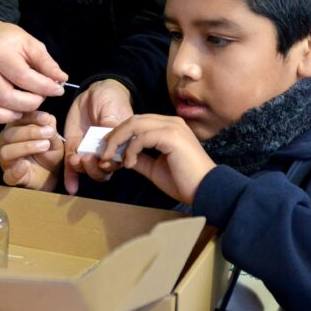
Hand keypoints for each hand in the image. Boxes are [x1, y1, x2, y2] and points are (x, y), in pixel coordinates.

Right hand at [0, 21, 67, 125]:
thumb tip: (61, 79)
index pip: (23, 76)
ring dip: (10, 115)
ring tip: (24, 110)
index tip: (58, 89)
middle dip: (30, 103)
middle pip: (6, 97)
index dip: (44, 87)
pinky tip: (4, 114)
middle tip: (41, 98)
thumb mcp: (32, 45)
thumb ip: (46, 63)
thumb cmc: (13, 42)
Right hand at [0, 111, 61, 190]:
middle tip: (48, 133)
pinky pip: (9, 175)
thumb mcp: (54, 138)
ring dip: (26, 147)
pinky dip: (17, 169)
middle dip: (30, 132)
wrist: (52, 176)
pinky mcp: (10, 178)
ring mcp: (6, 161)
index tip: (45, 118)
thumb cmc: (49, 152)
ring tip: (45, 146)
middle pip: (9, 134)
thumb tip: (47, 117)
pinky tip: (26, 164)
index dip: (31, 117)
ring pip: (6, 152)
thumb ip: (49, 128)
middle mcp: (5, 143)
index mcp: (14, 128)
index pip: (17, 119)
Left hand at [62, 80, 132, 194]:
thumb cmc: (111, 99)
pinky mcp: (74, 148)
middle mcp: (105, 153)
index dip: (110, 165)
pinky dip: (70, 177)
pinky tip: (70, 187)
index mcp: (120, 146)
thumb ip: (112, 127)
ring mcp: (89, 151)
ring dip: (81, 170)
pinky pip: (71, 165)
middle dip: (94, 169)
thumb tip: (111, 142)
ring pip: (87, 170)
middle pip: (102, 172)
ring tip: (75, 159)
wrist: (94, 91)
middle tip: (87, 158)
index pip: (117, 162)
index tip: (102, 159)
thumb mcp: (113, 110)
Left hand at [98, 114, 214, 204]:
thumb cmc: (184, 181)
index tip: (108, 151)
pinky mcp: (172, 136)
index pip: (137, 123)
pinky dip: (131, 150)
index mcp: (168, 127)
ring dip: (118, 141)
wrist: (206, 190)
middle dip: (114, 136)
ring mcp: (172, 127)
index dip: (120, 135)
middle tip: (104, 153)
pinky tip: (130, 163)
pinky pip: (142, 138)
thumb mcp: (155, 168)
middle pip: (133, 120)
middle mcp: (170, 122)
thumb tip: (123, 156)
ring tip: (111, 158)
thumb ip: (140, 159)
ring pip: (135, 125)